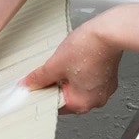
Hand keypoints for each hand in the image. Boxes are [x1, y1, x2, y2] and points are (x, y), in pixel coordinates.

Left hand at [21, 1, 138, 113]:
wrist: (110, 32)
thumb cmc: (89, 48)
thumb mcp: (55, 64)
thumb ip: (39, 78)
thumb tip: (28, 84)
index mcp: (83, 102)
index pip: (55, 106)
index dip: (43, 94)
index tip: (36, 87)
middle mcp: (96, 99)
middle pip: (67, 98)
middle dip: (55, 85)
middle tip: (49, 72)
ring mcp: (104, 89)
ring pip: (77, 88)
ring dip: (67, 78)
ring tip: (64, 64)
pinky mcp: (107, 77)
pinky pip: (87, 80)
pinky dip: (78, 73)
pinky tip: (74, 61)